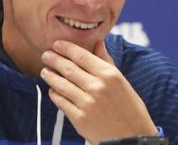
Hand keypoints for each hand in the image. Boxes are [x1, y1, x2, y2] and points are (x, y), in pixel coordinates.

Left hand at [40, 40, 156, 144]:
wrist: (132, 138)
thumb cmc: (128, 108)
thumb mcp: (122, 81)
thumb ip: (106, 61)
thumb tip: (98, 42)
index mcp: (109, 75)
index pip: (81, 56)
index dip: (66, 48)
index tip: (57, 44)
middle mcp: (97, 87)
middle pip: (68, 68)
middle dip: (53, 59)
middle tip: (46, 55)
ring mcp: (87, 103)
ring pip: (61, 84)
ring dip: (50, 76)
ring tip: (45, 71)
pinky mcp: (79, 119)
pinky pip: (60, 101)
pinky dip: (54, 94)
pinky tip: (53, 90)